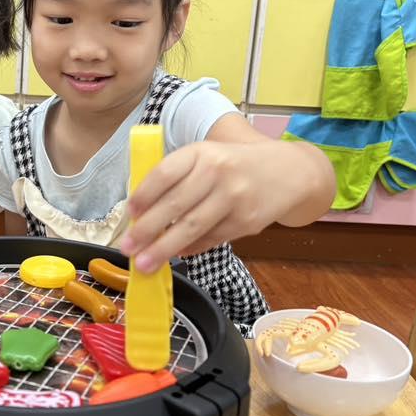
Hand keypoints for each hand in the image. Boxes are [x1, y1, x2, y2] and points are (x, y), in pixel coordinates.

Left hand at [120, 137, 333, 272]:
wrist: (289, 172)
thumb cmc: (234, 165)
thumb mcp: (207, 156)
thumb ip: (178, 177)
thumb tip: (141, 213)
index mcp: (201, 152)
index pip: (165, 173)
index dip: (144, 195)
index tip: (130, 214)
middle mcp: (217, 172)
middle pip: (175, 205)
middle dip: (147, 230)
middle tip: (127, 249)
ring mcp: (234, 198)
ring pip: (191, 227)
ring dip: (164, 249)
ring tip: (144, 263)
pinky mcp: (245, 222)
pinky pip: (210, 239)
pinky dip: (190, 249)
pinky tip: (176, 254)